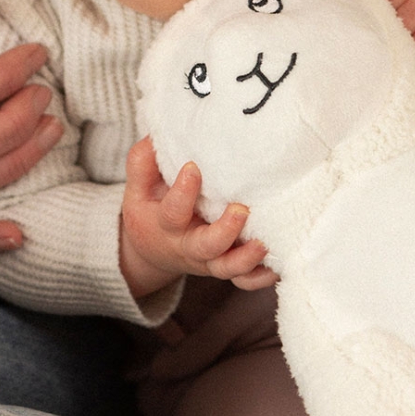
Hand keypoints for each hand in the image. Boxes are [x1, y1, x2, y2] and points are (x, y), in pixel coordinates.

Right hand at [120, 137, 274, 298]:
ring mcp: (211, 260)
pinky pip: (246, 279)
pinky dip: (261, 276)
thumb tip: (156, 136)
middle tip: (241, 210)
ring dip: (247, 258)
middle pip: (206, 247)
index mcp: (166, 225)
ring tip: (264, 243)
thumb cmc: (151, 211)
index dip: (183, 191)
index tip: (193, 167)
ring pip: (229, 268)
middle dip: (224, 231)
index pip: (172, 211)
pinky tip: (277, 266)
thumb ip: (143, 163)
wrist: (153, 251)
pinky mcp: (228, 266)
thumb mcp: (137, 189)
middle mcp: (189, 246)